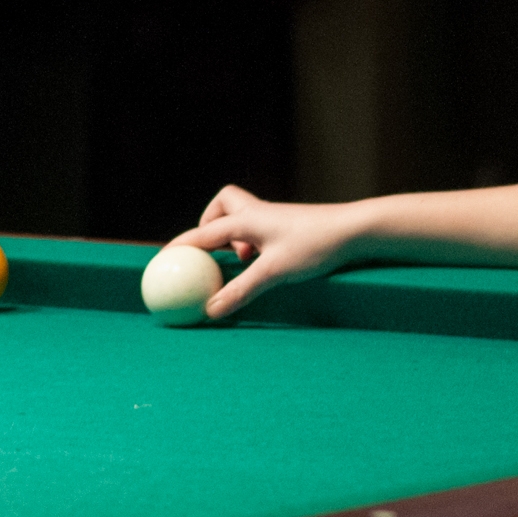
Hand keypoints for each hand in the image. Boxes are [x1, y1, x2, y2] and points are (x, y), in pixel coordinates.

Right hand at [169, 186, 371, 318]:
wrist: (354, 230)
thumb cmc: (314, 247)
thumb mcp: (273, 273)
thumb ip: (240, 291)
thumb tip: (209, 311)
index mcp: (247, 219)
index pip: (204, 233)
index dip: (181, 246)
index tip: (163, 259)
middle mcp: (258, 213)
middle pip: (223, 205)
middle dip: (210, 223)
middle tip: (209, 252)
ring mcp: (275, 218)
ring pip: (242, 216)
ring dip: (233, 235)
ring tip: (239, 261)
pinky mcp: (289, 227)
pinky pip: (259, 231)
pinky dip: (252, 243)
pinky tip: (263, 263)